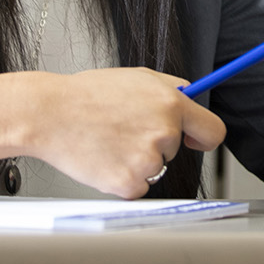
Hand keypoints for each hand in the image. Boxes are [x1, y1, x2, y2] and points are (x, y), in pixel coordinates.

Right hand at [0, 67, 226, 198]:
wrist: (50, 114)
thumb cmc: (88, 95)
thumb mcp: (137, 76)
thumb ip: (170, 88)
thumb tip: (191, 97)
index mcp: (171, 104)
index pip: (213, 131)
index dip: (204, 138)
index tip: (195, 141)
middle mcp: (164, 132)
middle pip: (175, 150)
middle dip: (155, 142)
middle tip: (123, 130)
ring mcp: (147, 161)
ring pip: (154, 168)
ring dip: (137, 161)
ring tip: (109, 141)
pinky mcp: (128, 184)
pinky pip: (136, 186)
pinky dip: (122, 178)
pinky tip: (103, 158)